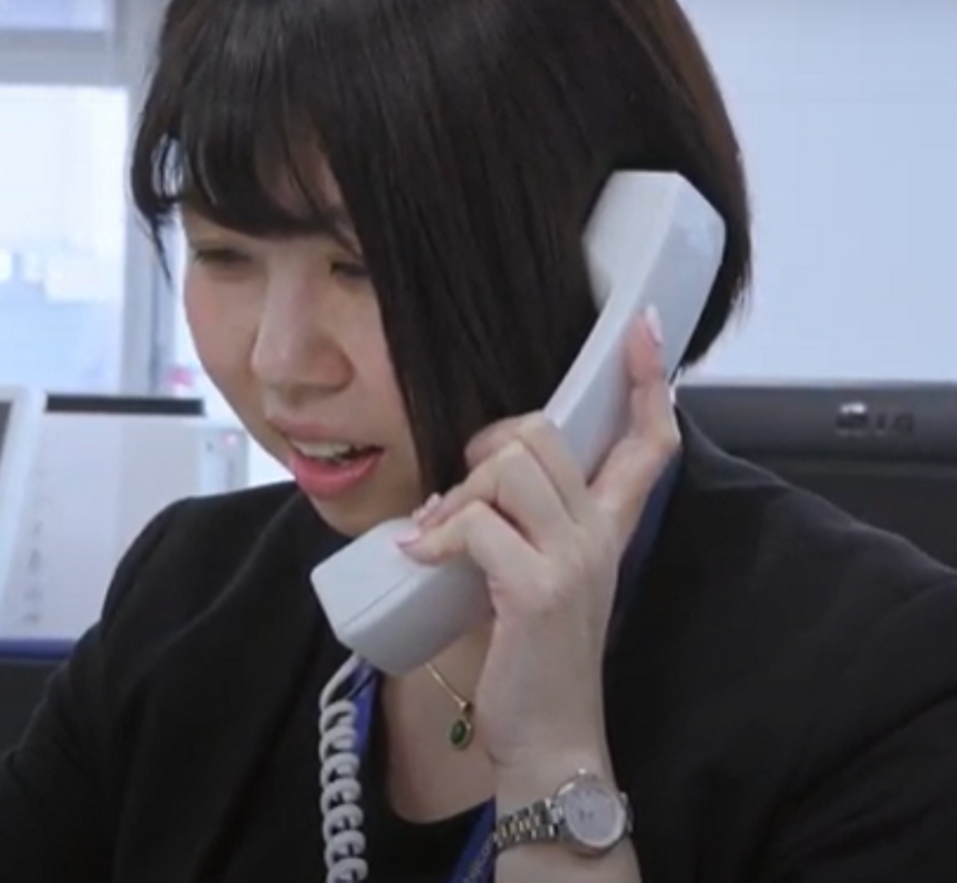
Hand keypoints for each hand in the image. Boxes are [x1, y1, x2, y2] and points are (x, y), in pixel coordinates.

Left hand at [398, 309, 678, 772]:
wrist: (549, 739)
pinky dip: (435, 536)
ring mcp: (575, 558)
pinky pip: (475, 523)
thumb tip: (466, 486)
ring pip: (509, 463)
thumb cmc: (534, 659)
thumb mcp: (540, 578)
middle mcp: (600, 534)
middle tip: (458, 499)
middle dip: (485, 446)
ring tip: (437, 535)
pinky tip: (420, 557)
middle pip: (544, 431)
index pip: (647, 440)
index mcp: (607, 528)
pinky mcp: (539, 587)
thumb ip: (524, 526)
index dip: (645, 382)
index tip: (641, 329)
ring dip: (457, 493)